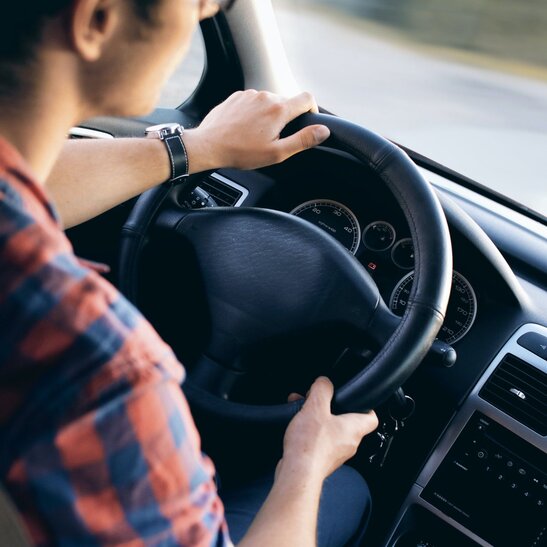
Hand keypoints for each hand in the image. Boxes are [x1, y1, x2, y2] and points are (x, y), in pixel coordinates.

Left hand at [183, 90, 329, 171]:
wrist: (208, 145)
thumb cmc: (241, 152)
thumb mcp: (276, 152)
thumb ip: (303, 140)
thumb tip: (323, 131)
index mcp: (279, 109)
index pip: (307, 99)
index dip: (312, 110)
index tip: (307, 122)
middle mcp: (266, 96)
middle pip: (287, 102)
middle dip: (286, 119)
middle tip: (274, 139)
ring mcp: (249, 94)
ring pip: (269, 102)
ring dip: (269, 116)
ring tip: (257, 135)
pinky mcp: (237, 96)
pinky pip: (253, 102)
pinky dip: (254, 113)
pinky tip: (245, 129)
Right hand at [280, 377, 377, 481]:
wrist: (297, 474)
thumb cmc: (310, 446)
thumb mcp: (315, 407)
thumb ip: (322, 389)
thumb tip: (324, 382)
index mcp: (354, 429)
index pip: (371, 417)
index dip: (366, 406)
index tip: (356, 398)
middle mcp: (348, 443)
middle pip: (346, 421)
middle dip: (330, 408)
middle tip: (318, 401)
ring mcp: (335, 454)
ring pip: (330, 430)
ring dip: (317, 419)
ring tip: (302, 411)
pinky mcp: (321, 461)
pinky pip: (319, 442)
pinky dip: (310, 432)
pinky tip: (296, 427)